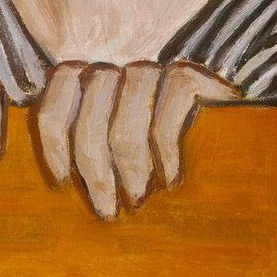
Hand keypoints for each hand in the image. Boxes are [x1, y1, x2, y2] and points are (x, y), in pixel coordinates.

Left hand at [32, 60, 239, 217]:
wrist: (225, 78)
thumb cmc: (154, 119)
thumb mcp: (111, 122)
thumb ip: (85, 136)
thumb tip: (62, 186)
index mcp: (83, 77)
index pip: (51, 111)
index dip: (53, 150)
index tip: (63, 183)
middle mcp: (110, 65)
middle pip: (88, 127)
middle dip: (96, 177)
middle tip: (108, 211)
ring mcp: (147, 68)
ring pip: (125, 127)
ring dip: (131, 171)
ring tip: (138, 198)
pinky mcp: (186, 73)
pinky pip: (166, 120)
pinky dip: (165, 154)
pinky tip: (170, 178)